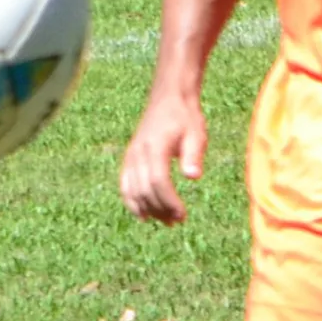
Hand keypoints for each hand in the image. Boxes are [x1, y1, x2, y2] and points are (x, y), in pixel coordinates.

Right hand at [119, 89, 205, 225]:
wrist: (168, 99)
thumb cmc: (185, 118)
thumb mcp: (196, 134)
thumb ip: (193, 156)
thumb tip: (193, 177)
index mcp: (156, 146)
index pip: (158, 181)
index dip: (169, 202)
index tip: (183, 215)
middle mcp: (138, 153)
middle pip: (144, 190)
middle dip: (161, 210)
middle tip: (178, 221)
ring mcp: (131, 156)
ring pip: (133, 191)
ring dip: (149, 210)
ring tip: (167, 221)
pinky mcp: (129, 159)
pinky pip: (125, 186)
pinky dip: (132, 203)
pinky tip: (144, 216)